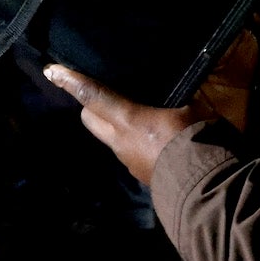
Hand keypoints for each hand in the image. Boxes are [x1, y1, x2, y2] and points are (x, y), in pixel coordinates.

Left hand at [44, 65, 209, 185]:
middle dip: (92, 106)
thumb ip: (178, 99)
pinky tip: (159, 142)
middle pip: (89, 118)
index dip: (72, 81)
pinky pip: (130, 153)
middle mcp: (120, 142)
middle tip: (107, 96)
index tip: (52, 71)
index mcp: (129, 120)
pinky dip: (137, 143)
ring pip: (111, 138)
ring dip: (118, 126)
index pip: (93, 95)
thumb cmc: (197, 140)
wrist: (207, 190)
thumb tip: (182, 95)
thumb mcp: (193, 109)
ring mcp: (128, 161)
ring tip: (141, 118)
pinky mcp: (141, 175)